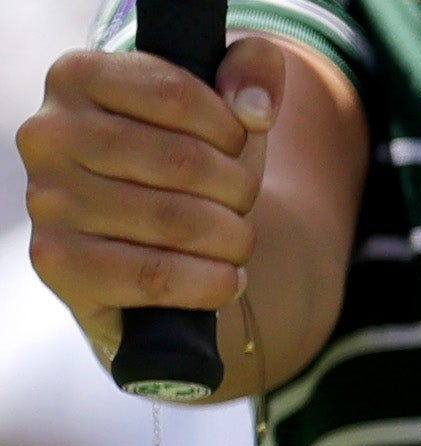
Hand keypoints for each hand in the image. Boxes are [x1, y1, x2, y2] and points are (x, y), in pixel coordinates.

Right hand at [19, 38, 299, 362]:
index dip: (231, 132)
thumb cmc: (191, 166)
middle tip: (241, 205)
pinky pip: (153, 275)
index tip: (236, 149)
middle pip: (183, 162)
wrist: (159, 249)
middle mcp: (48, 133)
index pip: (176, 95)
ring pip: (176, 221)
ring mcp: (45, 198)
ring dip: (232, 239)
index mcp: (77, 77)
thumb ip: (254, 68)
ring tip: (234, 241)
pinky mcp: (57, 261)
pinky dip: (209, 282)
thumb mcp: (225, 109)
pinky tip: (226, 279)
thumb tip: (253, 105)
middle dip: (239, 191)